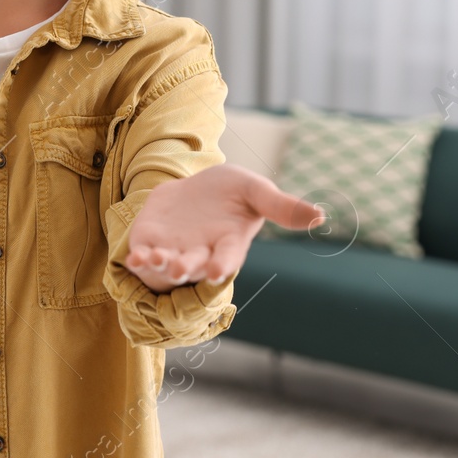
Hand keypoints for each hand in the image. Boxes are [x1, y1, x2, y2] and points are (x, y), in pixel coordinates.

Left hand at [123, 164, 324, 292]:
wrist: (194, 186)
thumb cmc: (230, 192)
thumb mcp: (255, 190)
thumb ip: (282, 206)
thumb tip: (322, 216)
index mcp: (229, 244)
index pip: (227, 258)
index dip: (223, 265)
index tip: (219, 271)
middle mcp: (201, 254)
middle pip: (194, 267)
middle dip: (187, 267)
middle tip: (181, 267)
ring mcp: (175, 251)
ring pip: (167, 267)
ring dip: (161, 266)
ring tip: (156, 259)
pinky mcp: (151, 242)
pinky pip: (144, 257)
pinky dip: (140, 260)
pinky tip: (135, 256)